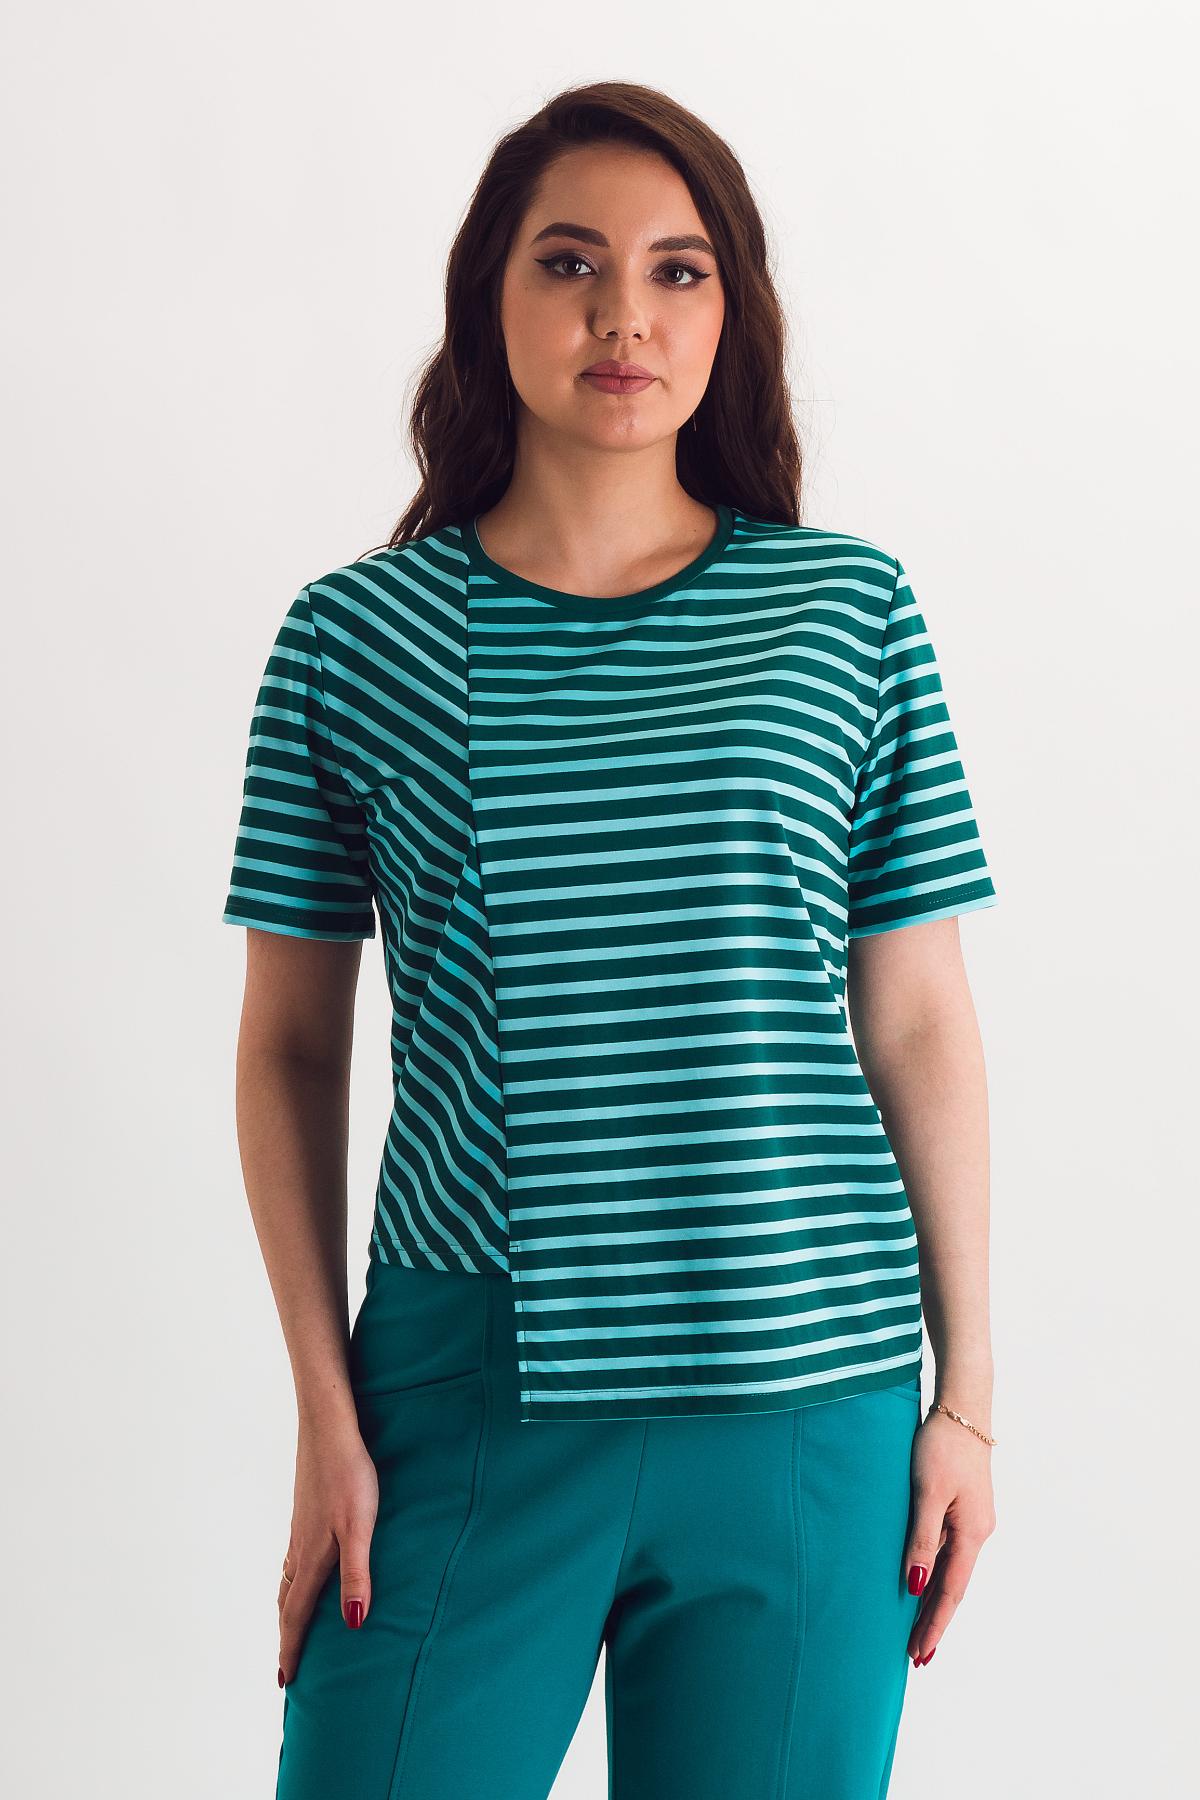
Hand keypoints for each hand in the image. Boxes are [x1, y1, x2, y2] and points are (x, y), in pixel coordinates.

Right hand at [277, 1417, 378, 1685]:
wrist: (328, 1429)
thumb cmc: (349, 1477)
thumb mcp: (360, 1528)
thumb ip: (357, 1575)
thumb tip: (353, 1625)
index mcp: (311, 1559)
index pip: (297, 1616)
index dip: (292, 1650)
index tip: (285, 1682)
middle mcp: (299, 1550)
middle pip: (286, 1604)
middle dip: (285, 1637)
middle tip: (284, 1668)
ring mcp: (299, 1531)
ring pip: (287, 1582)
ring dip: (286, 1610)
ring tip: (290, 1629)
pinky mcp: (305, 1514)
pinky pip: (292, 1562)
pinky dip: (291, 1583)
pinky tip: (301, 1574)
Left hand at [904, 1406, 996, 1666]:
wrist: (962, 1408)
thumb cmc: (942, 1446)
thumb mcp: (926, 1493)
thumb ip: (921, 1540)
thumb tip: (914, 1586)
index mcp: (972, 1533)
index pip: (950, 1591)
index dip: (934, 1624)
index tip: (920, 1654)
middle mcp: (977, 1532)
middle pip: (952, 1586)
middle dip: (934, 1621)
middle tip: (916, 1657)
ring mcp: (971, 1520)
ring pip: (950, 1570)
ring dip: (933, 1600)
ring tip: (916, 1631)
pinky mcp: (962, 1506)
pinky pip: (947, 1551)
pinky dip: (934, 1573)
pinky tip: (921, 1583)